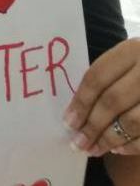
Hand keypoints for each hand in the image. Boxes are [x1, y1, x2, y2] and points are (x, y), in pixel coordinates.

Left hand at [63, 38, 139, 156]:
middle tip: (77, 143)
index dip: (80, 102)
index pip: (97, 77)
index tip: (68, 122)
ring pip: (132, 121)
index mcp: (132, 50)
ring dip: (109, 139)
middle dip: (92, 125)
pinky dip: (133, 145)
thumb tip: (76, 112)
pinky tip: (118, 149)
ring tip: (93, 149)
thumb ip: (107, 78)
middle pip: (113, 100)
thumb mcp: (129, 59)